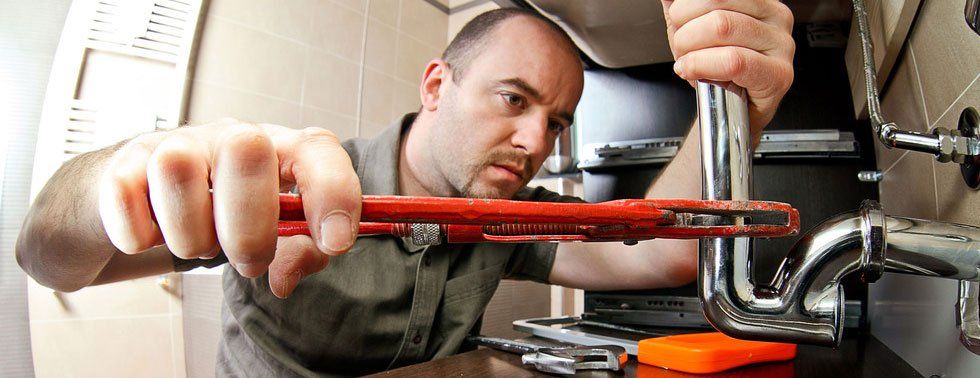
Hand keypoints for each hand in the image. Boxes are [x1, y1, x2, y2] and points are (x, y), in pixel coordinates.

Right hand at [98, 119, 360, 297]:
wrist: (151, 197)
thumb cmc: (230, 214)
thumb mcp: (279, 234)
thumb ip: (301, 253)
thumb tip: (283, 278)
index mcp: (283, 149)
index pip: (318, 150)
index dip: (332, 194)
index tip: (335, 243)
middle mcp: (233, 136)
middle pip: (247, 149)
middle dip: (250, 227)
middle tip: (248, 260)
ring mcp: (177, 144)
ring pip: (178, 169)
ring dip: (191, 235)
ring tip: (199, 242)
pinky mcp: (125, 164)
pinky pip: (125, 199)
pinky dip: (140, 236)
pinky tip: (154, 234)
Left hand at [661, 0, 794, 135]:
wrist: (730, 113)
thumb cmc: (716, 69)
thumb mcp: (692, 29)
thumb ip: (683, 6)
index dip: (685, 8)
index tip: (680, 25)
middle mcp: (775, 15)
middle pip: (716, 4)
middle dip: (685, 29)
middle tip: (682, 47)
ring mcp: (781, 44)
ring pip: (722, 27)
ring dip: (690, 50)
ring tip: (688, 63)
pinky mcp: (779, 74)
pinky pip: (733, 61)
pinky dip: (702, 66)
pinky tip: (693, 72)